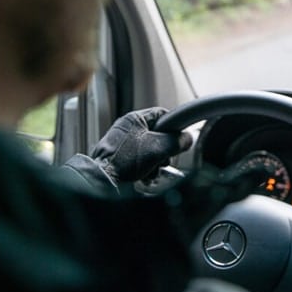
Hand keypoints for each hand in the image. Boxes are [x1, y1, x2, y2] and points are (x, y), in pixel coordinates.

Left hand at [64, 108, 189, 193]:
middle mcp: (127, 128)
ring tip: (151, 169)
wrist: (103, 177)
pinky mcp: (120, 155)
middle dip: (163, 150)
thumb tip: (187, 139)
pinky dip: (144, 167)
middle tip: (163, 159)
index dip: (173, 125)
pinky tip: (144, 175)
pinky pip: (139, 158)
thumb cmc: (124, 160)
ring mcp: (122, 141)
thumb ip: (175, 142)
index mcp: (134, 119)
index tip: (179, 136)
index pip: (161, 114)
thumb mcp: (157, 149)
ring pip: (149, 149)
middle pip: (157, 134)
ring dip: (154, 162)